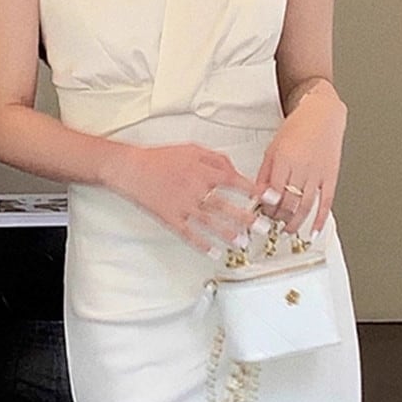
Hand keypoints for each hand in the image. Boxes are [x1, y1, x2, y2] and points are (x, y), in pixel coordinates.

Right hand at [105, 143, 261, 253]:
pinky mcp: (170, 218)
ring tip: (242, 243)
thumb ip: (216, 159)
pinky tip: (213, 252)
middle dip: (246, 218)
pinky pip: (188, 233)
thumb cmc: (160, 158)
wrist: (131, 168)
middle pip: (225, 206)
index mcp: (202, 171)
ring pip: (209, 223)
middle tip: (262, 228)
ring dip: (227, 234)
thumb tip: (234, 171)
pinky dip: (201, 244)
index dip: (254, 190)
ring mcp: (182, 205)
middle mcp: (195, 189)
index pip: (235, 181)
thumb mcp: (191, 149)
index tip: (270, 198)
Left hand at [256, 91, 345, 236]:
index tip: (263, 214)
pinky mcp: (331, 177)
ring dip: (296, 222)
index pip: (273, 193)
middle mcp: (302, 168)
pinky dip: (320, 219)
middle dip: (280, 217)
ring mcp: (318, 173)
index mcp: (285, 160)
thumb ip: (264, 174)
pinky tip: (315, 230)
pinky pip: (326, 202)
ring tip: (289, 230)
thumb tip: (257, 196)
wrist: (323, 114)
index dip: (267, 208)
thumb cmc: (297, 128)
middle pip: (289, 202)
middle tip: (274, 223)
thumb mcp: (272, 149)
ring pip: (306, 206)